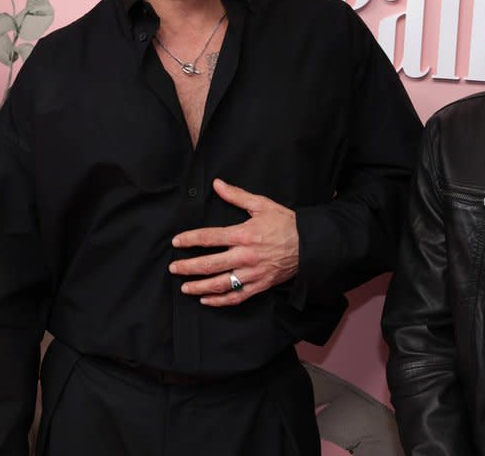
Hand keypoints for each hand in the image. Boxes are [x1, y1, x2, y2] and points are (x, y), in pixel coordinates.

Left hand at [170, 178, 298, 305]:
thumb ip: (236, 195)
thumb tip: (217, 184)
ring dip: (200, 287)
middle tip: (173, 268)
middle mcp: (245, 256)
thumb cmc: (286, 223)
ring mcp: (252, 274)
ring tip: (185, 288)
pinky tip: (206, 300)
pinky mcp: (260, 285)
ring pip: (220, 284)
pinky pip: (237, 297)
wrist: (311, 244)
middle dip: (188, 267)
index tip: (176, 242)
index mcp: (243, 234)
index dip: (189, 240)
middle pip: (210, 264)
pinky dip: (220, 301)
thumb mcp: (262, 204)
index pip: (209, 238)